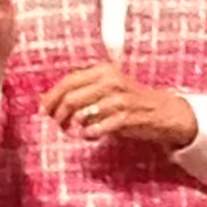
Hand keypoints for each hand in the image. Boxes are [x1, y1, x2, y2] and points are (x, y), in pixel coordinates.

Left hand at [41, 63, 197, 149]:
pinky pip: (102, 125)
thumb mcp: (105, 90)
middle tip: (57, 124)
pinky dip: (91, 132)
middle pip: (72, 96)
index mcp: (103, 71)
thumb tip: (47, 101)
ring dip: (73, 125)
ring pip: (84, 111)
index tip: (43, 110)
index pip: (68, 80)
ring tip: (72, 131)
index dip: (52, 97)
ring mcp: (121, 98)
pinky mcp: (129, 116)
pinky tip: (88, 135)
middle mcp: (111, 80)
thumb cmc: (129, 102)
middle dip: (59, 113)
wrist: (162, 111)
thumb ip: (81, 93)